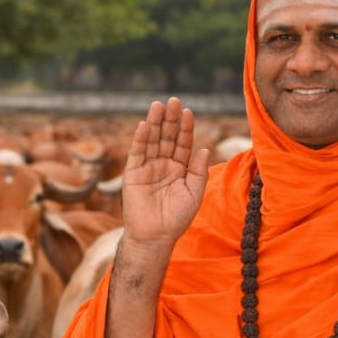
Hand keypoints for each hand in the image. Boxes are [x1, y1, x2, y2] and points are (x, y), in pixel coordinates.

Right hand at [120, 97, 210, 250]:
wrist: (155, 236)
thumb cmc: (177, 218)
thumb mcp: (194, 193)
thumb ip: (199, 171)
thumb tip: (204, 148)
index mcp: (180, 168)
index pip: (183, 143)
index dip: (185, 128)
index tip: (188, 112)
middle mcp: (164, 164)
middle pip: (167, 137)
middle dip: (170, 120)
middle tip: (173, 101)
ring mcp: (148, 168)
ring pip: (152, 141)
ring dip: (155, 123)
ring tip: (158, 105)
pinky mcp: (133, 174)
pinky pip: (137, 153)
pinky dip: (140, 139)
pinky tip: (144, 125)